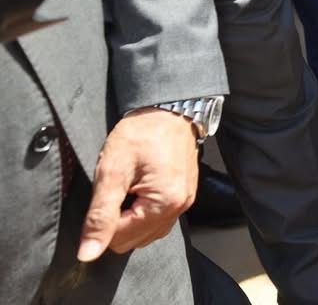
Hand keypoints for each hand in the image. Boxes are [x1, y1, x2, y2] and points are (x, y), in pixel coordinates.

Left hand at [78, 108, 198, 261]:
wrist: (168, 109)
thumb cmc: (142, 133)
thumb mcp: (111, 172)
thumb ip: (100, 216)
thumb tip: (87, 254)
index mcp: (164, 204)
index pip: (120, 240)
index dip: (104, 220)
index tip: (108, 191)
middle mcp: (180, 208)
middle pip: (133, 241)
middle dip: (118, 220)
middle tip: (119, 187)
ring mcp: (185, 203)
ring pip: (145, 233)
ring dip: (130, 217)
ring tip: (129, 186)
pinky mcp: (184, 196)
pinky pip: (158, 221)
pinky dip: (143, 212)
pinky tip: (139, 189)